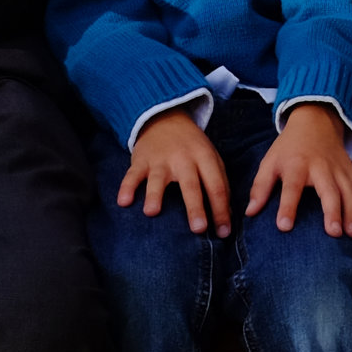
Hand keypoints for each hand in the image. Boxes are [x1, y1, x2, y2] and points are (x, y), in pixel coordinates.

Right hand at [123, 107, 231, 234]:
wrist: (164, 119)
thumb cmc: (192, 147)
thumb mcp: (211, 158)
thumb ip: (220, 184)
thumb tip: (227, 216)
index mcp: (205, 158)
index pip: (216, 186)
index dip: (221, 210)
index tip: (224, 233)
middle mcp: (183, 159)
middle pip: (190, 185)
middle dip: (195, 207)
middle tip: (199, 229)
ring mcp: (160, 160)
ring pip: (158, 179)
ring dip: (154, 195)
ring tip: (151, 213)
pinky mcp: (140, 160)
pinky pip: (132, 175)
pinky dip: (127, 187)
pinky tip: (123, 201)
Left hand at [247, 103, 351, 236]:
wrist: (316, 122)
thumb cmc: (289, 148)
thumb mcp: (270, 161)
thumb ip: (260, 187)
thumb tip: (250, 212)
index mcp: (296, 164)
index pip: (291, 187)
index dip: (287, 206)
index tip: (284, 227)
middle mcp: (321, 167)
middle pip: (329, 190)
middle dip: (333, 211)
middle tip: (334, 233)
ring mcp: (340, 170)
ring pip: (351, 192)